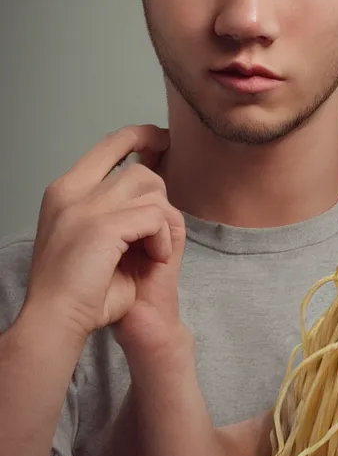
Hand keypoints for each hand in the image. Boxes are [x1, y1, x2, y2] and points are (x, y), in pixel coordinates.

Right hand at [23, 125, 185, 348]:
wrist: (56, 320)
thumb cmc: (79, 287)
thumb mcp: (92, 234)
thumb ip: (113, 206)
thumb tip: (151, 179)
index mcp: (65, 191)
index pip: (110, 143)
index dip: (141, 135)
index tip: (163, 140)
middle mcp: (71, 191)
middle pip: (140, 169)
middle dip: (160, 199)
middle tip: (158, 232)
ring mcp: (85, 206)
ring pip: (152, 189)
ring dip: (163, 223)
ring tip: (153, 250)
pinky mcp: (103, 226)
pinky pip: (156, 216)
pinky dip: (164, 239)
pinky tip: (155, 258)